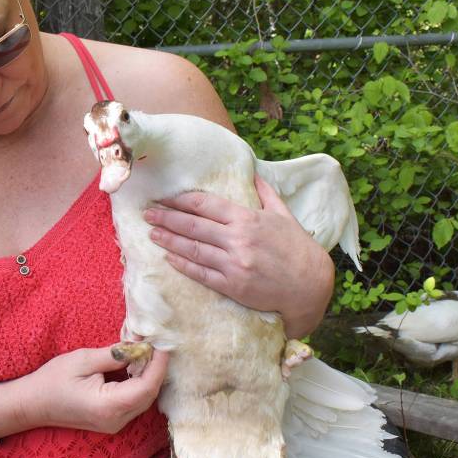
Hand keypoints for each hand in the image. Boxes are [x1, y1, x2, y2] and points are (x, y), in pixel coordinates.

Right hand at [19, 345, 168, 433]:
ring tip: (146, 350)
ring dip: (148, 374)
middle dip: (156, 367)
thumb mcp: (84, 360)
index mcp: (109, 406)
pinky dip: (139, 382)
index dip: (158, 364)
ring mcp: (115, 423)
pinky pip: (134, 401)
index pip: (146, 386)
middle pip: (149, 394)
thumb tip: (139, 345)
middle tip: (155, 342)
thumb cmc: (53, 380)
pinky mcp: (112, 420)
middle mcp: (116, 420)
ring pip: (144, 399)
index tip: (162, 343)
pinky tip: (135, 364)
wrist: (33, 403)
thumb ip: (115, 354)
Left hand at [142, 174, 332, 338]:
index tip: (165, 198)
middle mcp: (238, 239)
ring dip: (169, 239)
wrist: (310, 286)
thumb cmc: (297, 248)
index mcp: (248, 219)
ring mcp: (233, 264)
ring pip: (192, 249)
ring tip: (152, 233)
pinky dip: (182, 265)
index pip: (205, 205)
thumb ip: (265, 193)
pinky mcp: (232, 286)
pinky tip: (169, 257)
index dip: (180, 200)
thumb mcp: (284, 215)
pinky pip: (201, 274)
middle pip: (193, 225)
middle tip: (147, 213)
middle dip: (167, 217)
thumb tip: (253, 172)